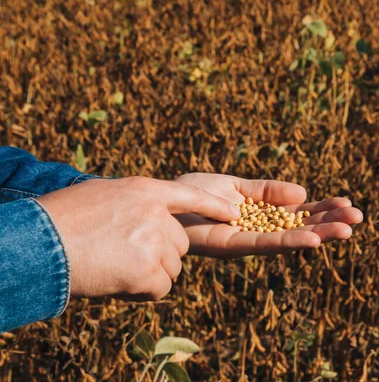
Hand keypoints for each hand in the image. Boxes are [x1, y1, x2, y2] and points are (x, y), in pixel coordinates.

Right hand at [37, 177, 239, 299]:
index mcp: (144, 189)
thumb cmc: (60, 220)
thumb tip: (151, 217)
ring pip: (172, 268)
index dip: (212, 205)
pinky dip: (142, 293)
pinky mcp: (149, 269)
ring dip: (149, 275)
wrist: (40, 243)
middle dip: (160, 256)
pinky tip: (117, 284)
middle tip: (125, 259)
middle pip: (179, 243)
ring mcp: (154, 240)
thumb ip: (133, 204)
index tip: (233, 213)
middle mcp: (156, 212)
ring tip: (115, 269)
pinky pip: (161, 288)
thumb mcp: (102, 196)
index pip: (189, 194)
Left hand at [174, 173, 363, 258]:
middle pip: (299, 228)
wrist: (164, 202)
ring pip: (289, 238)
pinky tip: (315, 239)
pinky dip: (291, 242)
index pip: (298, 215)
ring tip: (348, 229)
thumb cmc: (195, 194)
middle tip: (358, 217)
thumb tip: (304, 194)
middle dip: (328, 223)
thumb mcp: (238, 186)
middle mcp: (258, 231)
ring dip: (319, 234)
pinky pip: (266, 244)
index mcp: (260, 216)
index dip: (322, 211)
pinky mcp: (233, 247)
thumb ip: (269, 191)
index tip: (347, 203)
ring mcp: (247, 241)